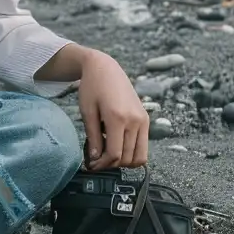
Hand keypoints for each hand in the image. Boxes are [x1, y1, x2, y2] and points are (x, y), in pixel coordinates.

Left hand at [75, 51, 150, 169]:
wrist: (105, 68)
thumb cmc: (92, 87)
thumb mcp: (87, 111)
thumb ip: (92, 137)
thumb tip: (94, 159)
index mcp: (117, 117)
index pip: (115, 153)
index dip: (103, 164)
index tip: (91, 166)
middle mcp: (135, 120)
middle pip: (128, 158)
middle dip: (112, 164)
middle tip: (97, 162)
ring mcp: (143, 120)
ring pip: (140, 157)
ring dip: (124, 162)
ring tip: (108, 155)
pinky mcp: (146, 119)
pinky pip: (143, 146)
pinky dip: (132, 153)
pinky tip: (117, 146)